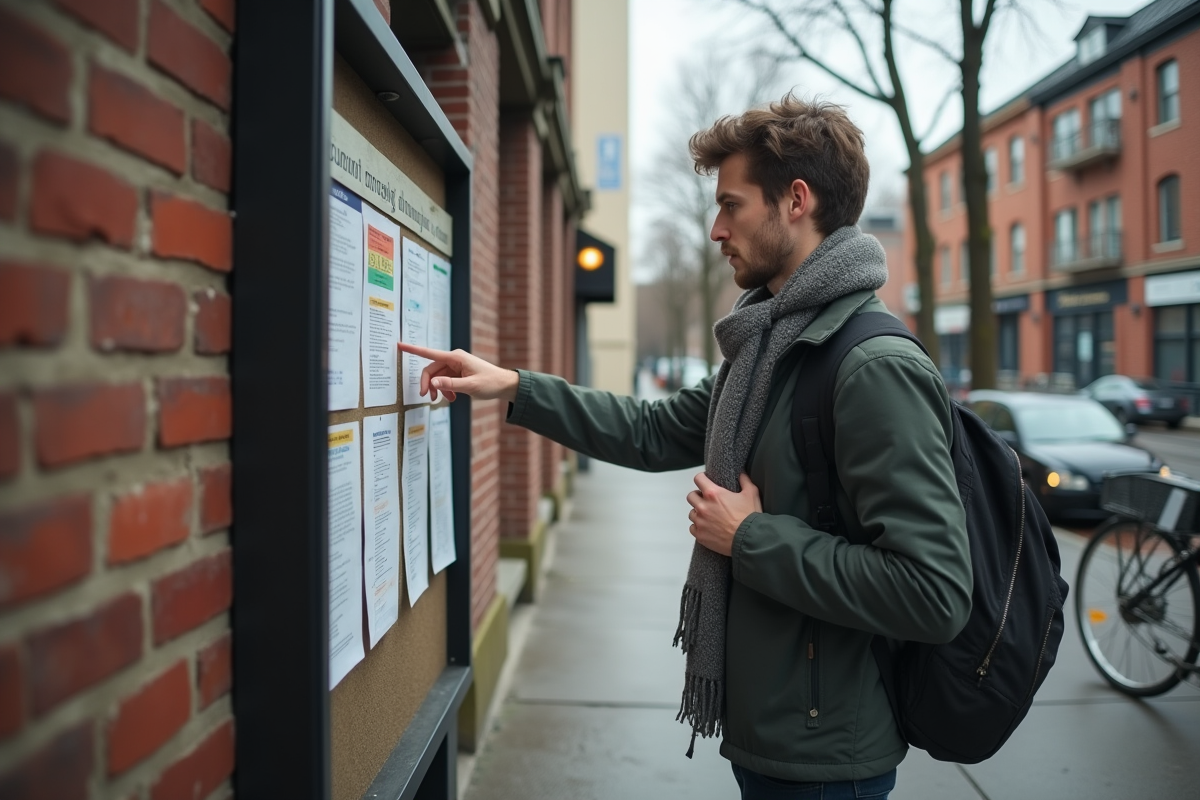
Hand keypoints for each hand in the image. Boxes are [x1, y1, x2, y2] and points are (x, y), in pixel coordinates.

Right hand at [397, 342, 519, 402]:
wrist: (505, 385)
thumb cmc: (490, 383)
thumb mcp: (470, 386)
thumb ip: (450, 385)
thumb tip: (433, 383)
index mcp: (455, 357)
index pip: (430, 353)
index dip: (413, 349)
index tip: (399, 345)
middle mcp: (454, 359)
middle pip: (432, 370)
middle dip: (428, 384)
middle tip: (428, 398)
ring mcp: (455, 366)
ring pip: (437, 377)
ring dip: (438, 389)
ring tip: (446, 400)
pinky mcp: (458, 373)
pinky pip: (445, 381)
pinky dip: (445, 390)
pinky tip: (452, 398)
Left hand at [686, 473, 761, 556]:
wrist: (749, 540)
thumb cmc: (749, 518)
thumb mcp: (751, 494)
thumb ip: (745, 481)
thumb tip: (742, 474)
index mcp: (713, 494)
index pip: (698, 479)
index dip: (702, 478)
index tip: (704, 481)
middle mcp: (703, 507)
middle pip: (691, 496)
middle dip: (698, 496)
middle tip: (707, 500)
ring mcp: (700, 522)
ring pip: (692, 513)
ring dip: (698, 513)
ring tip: (709, 516)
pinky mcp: (700, 535)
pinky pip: (692, 528)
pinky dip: (698, 527)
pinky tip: (708, 527)